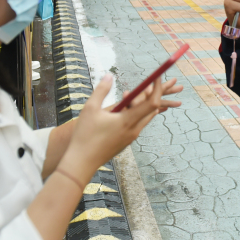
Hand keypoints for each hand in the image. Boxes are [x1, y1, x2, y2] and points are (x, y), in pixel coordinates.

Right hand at [60, 75, 181, 184]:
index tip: (157, 77)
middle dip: (151, 95)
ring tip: (129, 95)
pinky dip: (136, 114)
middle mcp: (134, 130)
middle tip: (145, 84)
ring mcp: (131, 137)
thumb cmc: (84, 136)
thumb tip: (109, 75)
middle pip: (152, 109)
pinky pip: (137, 125)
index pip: (152, 103)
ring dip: (142, 105)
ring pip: (145, 118)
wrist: (82, 163)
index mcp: (128, 121)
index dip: (158, 88)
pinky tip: (125, 109)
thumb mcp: (90, 108)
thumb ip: (102, 90)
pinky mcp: (126, 142)